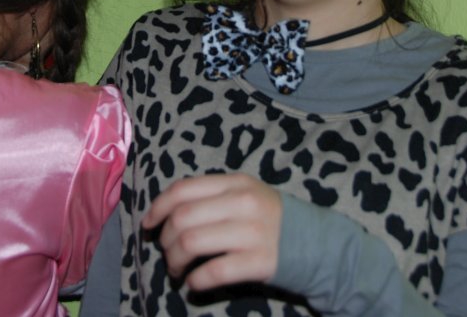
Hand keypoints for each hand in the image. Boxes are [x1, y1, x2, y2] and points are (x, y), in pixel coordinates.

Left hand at [142, 173, 282, 291]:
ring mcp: (253, 232)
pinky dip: (196, 280)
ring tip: (178, 270)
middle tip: (167, 253)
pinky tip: (195, 283)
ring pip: (192, 243)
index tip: (148, 225)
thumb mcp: (246, 194)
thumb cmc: (270, 219)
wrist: (318, 243)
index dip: (158, 208)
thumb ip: (212, 197)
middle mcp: (243, 203)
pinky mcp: (261, 261)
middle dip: (165, 240)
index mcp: (235, 183)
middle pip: (182, 218)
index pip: (183, 189)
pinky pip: (214, 271)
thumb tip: (165, 212)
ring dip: (175, 261)